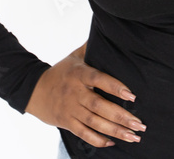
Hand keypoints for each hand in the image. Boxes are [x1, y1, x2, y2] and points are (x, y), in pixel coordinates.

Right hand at [25, 42, 146, 147]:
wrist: (33, 90)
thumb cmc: (59, 72)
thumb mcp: (74, 57)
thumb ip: (91, 48)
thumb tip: (107, 31)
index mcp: (79, 74)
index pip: (98, 79)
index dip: (115, 87)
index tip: (132, 95)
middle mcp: (75, 93)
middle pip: (99, 106)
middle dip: (121, 116)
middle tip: (139, 124)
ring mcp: (70, 109)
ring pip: (94, 122)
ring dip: (115, 131)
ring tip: (133, 137)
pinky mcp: (66, 122)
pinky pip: (84, 133)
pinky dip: (98, 140)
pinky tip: (113, 141)